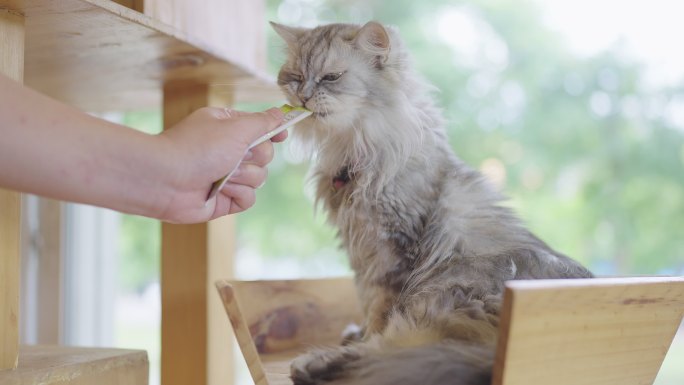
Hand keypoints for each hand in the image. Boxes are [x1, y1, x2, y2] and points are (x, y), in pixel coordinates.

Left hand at [156, 106, 285, 222]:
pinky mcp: (225, 199)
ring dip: (243, 176)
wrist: (165, 180)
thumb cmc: (197, 148)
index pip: (261, 129)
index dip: (273, 132)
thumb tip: (280, 113)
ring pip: (259, 178)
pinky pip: (249, 199)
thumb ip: (263, 122)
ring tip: (221, 175)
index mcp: (228, 128)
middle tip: (236, 156)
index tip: (281, 136)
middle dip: (254, 157)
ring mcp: (226, 176)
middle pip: (265, 155)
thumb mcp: (235, 127)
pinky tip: (220, 190)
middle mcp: (228, 151)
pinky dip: (238, 194)